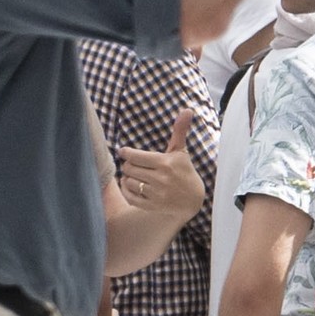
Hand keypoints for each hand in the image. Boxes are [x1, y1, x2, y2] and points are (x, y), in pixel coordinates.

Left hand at [116, 108, 204, 222]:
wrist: (192, 200)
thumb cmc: (184, 172)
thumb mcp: (180, 152)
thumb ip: (179, 131)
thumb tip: (187, 110)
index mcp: (166, 163)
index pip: (136, 156)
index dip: (126, 153)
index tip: (122, 151)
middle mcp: (160, 178)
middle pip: (129, 169)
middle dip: (128, 165)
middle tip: (131, 164)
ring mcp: (156, 193)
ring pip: (128, 182)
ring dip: (126, 177)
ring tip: (132, 174)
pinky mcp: (151, 205)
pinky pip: (129, 196)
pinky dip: (126, 189)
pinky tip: (130, 185)